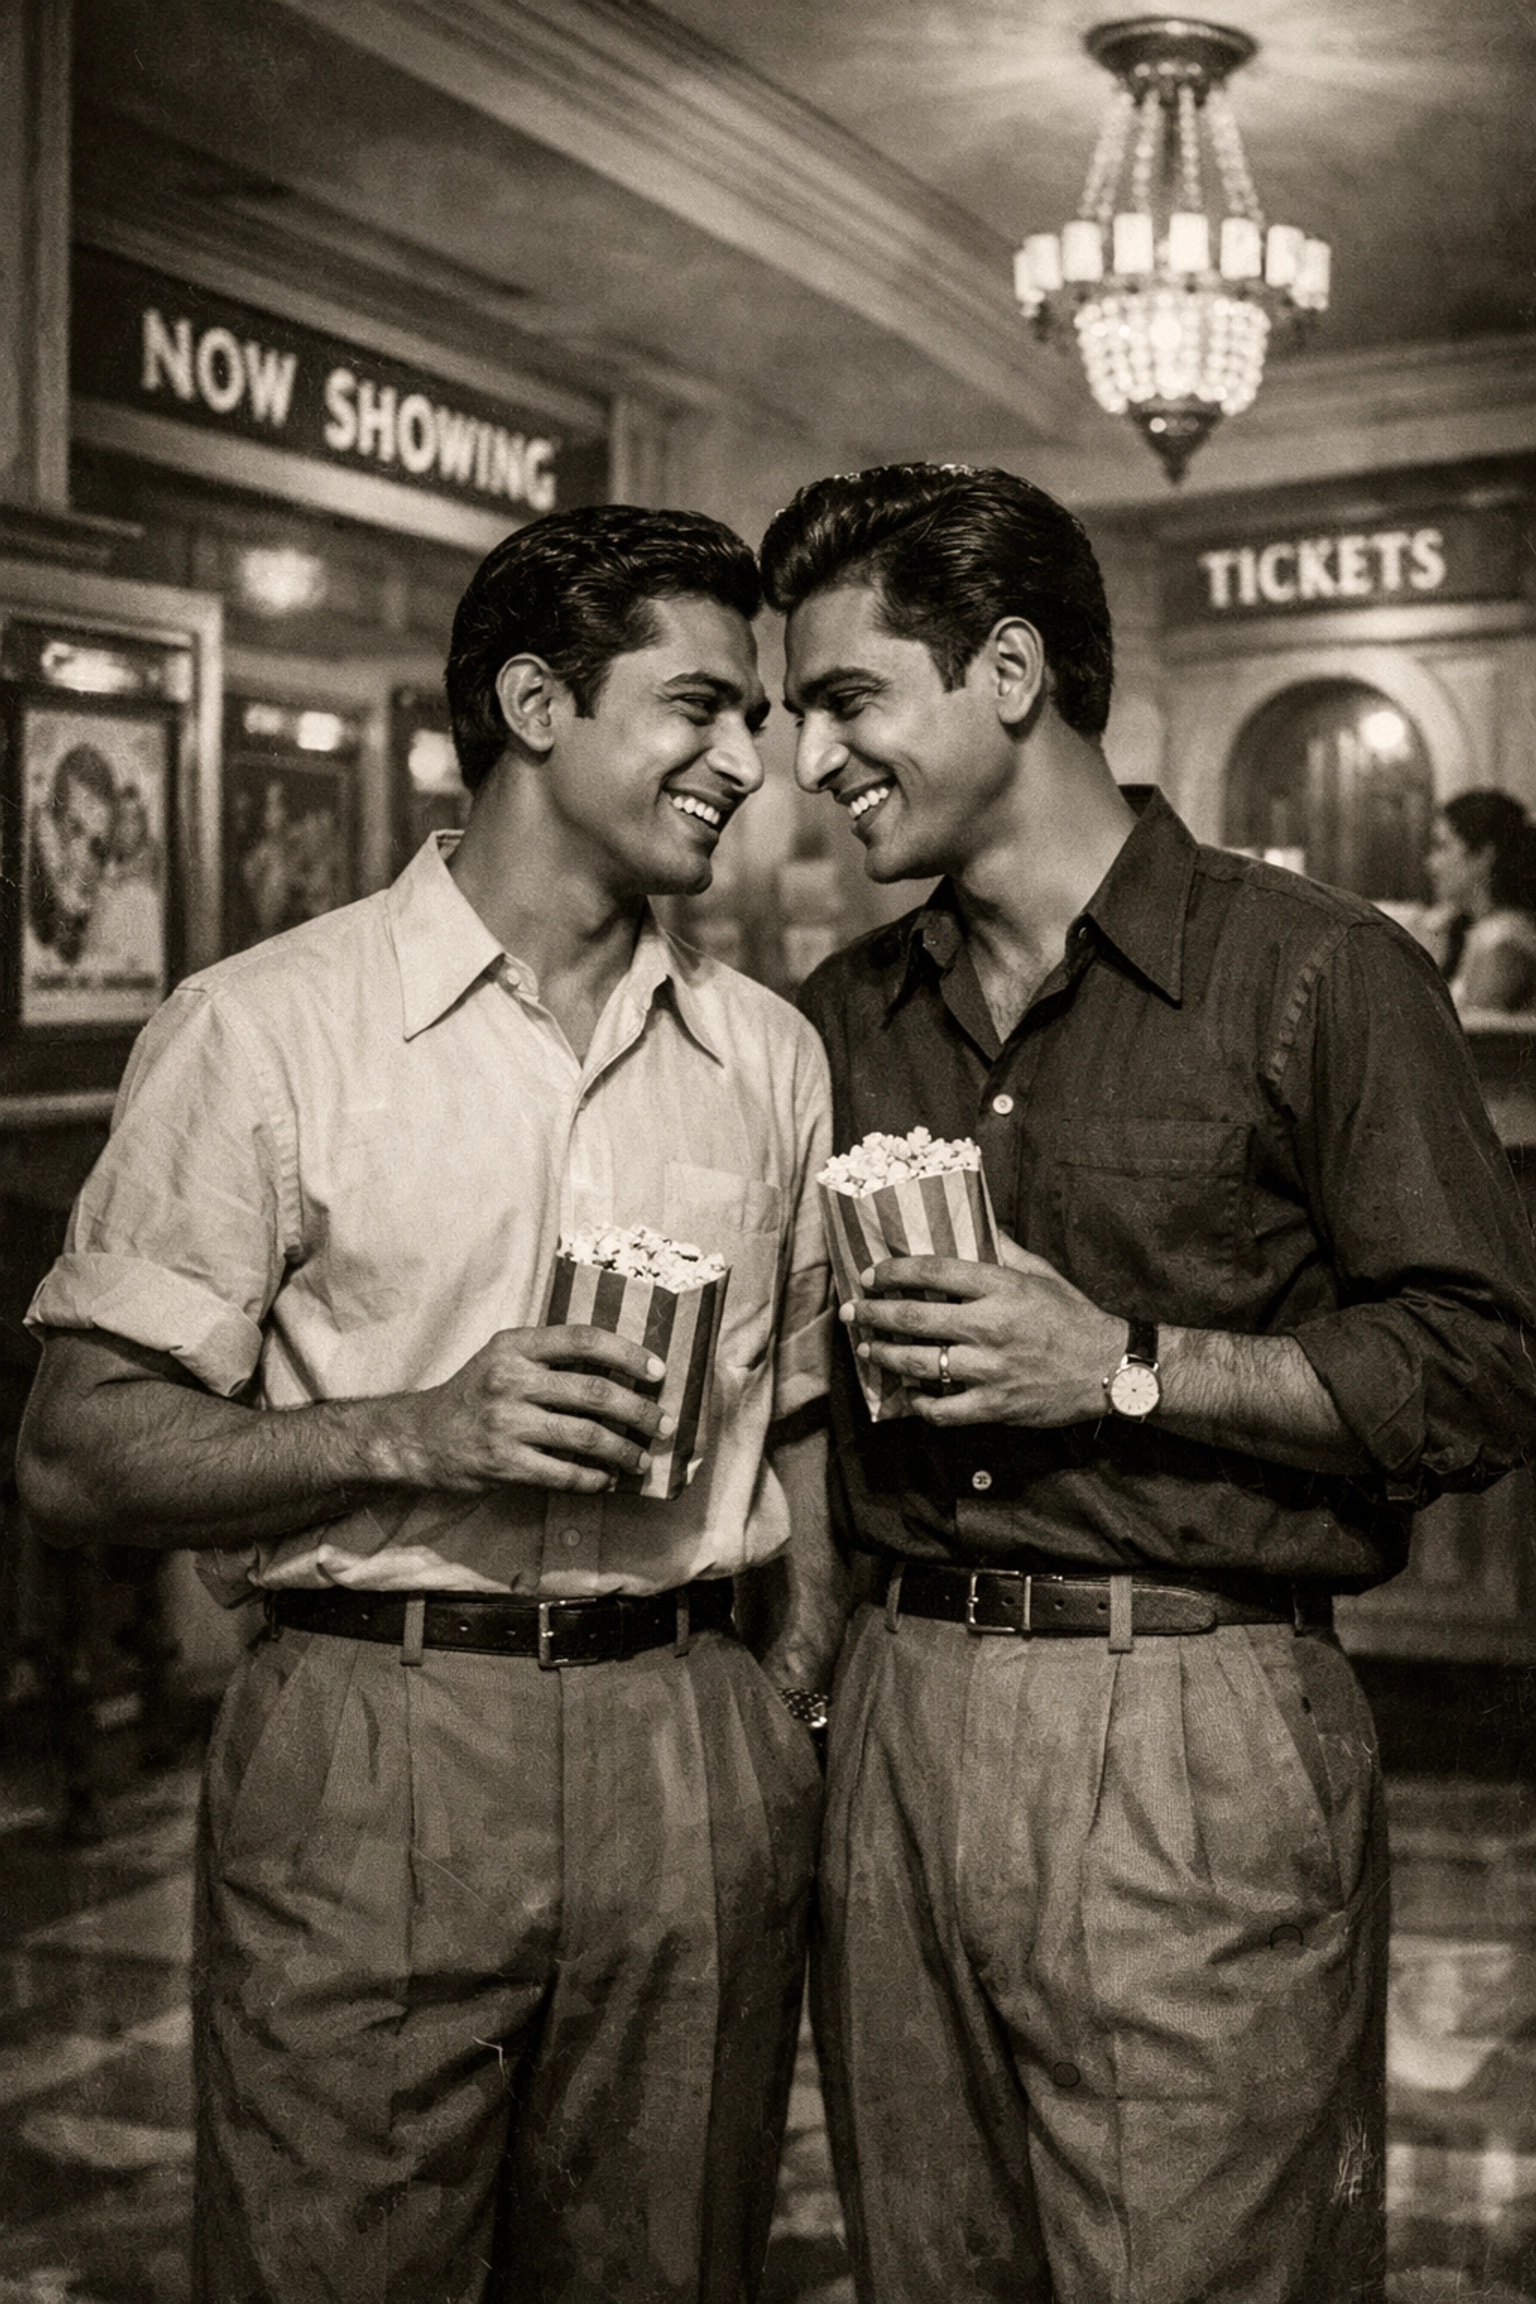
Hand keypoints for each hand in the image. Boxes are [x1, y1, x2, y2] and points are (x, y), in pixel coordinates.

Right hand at [397, 1325, 671, 1492]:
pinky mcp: (503, 1463)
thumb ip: (550, 1357)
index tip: (658, 1372)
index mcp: (515, 1346)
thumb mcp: (503, 1358)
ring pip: (586, 1437)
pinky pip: (563, 1474)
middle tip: (663, 1424)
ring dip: (624, 1451)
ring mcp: (505, 1423)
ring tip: (641, 1460)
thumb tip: (622, 1370)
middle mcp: (510, 1380)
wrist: (421, 1437)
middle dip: (640, 1411)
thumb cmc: (474, 1394)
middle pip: (594, 1393)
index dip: (628, 1354)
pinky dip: (593, 1480)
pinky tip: (607, 1481)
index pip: (583, 1340)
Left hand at [844, 1238, 1122, 1426]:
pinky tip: (908, 1393)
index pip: (934, 1271)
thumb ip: (1005, 1250)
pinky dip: (919, 1403)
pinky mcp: (995, 1405)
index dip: (895, 1272)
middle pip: (915, 1317)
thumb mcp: (1042, 1274)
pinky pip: (942, 1409)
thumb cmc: (1073, 1317)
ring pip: (920, 1363)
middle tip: (852, 1311)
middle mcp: (991, 1326)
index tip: (871, 1275)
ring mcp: (991, 1369)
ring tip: (867, 1349)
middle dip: (875, 1313)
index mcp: (1001, 1287)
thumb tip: (979, 1224)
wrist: (1110, 1368)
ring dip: (885, 1355)